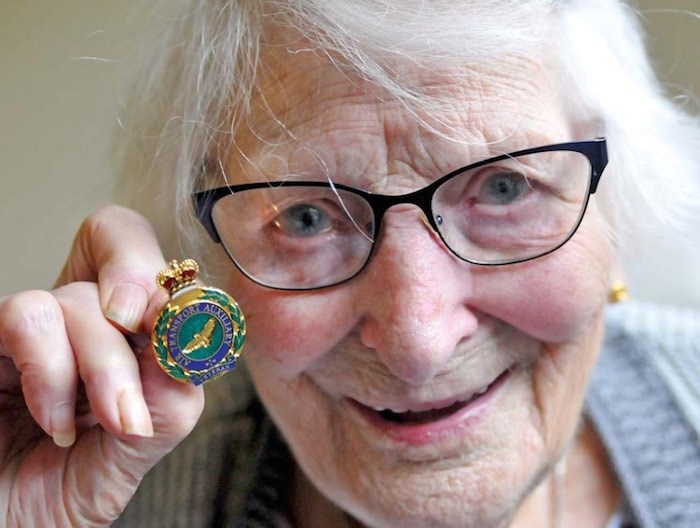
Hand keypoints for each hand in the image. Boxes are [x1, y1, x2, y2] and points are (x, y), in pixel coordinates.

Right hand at [0, 206, 204, 527]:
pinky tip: (55, 422)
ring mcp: (32, 330)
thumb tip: (185, 346)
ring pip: (78, 296)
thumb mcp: (137, 446)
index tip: (181, 327)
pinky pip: (27, 316)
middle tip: (149, 347)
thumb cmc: (66, 490)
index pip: (151, 265)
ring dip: (103, 361)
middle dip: (143, 304)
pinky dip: (53, 371)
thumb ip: (171, 395)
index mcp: (124, 336)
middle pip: (120, 259)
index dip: (168, 279)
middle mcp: (79, 322)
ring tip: (102, 421)